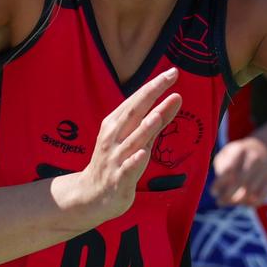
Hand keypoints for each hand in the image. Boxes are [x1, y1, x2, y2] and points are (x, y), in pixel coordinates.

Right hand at [74, 69, 182, 225]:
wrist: (90, 194)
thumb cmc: (115, 160)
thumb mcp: (135, 138)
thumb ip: (156, 121)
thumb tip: (176, 98)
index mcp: (115, 123)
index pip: (136, 100)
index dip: (154, 85)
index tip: (172, 72)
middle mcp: (113, 137)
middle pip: (133, 112)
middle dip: (152, 93)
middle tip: (170, 77)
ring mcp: (115, 158)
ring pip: (132, 140)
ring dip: (145, 127)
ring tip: (158, 114)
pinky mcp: (118, 179)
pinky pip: (127, 169)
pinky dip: (134, 161)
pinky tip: (142, 154)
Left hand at [210, 135, 266, 206]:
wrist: (263, 148)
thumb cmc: (237, 155)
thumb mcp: (226, 155)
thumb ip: (221, 169)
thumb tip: (218, 191)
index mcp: (240, 150)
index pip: (228, 169)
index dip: (219, 183)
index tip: (213, 193)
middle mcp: (254, 158)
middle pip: (240, 181)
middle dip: (228, 195)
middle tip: (220, 202)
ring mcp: (265, 168)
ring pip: (250, 192)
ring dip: (237, 201)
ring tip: (229, 202)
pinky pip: (261, 197)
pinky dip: (250, 203)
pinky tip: (242, 202)